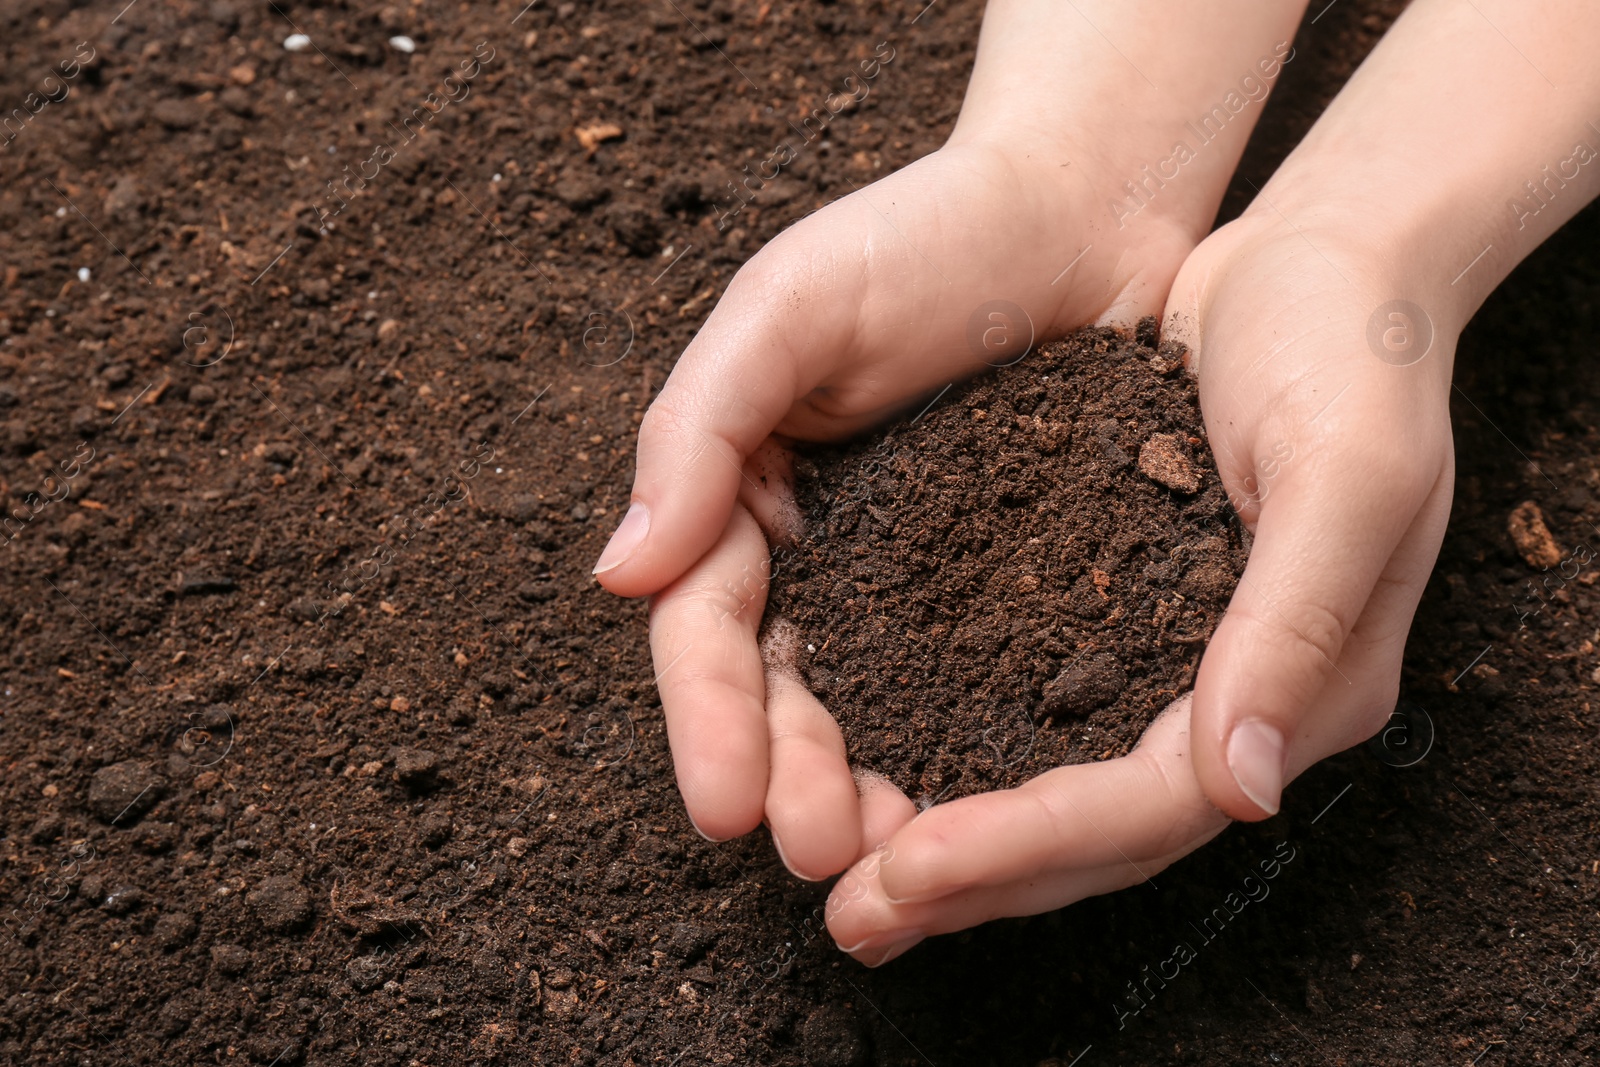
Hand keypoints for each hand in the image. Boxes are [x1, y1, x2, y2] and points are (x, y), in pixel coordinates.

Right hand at [595, 0, 1312, 878]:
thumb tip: (617, 571)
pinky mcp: (1000, 589)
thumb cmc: (924, 239)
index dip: (707, 718)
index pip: (702, 624)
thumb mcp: (789, 310)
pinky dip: (965, 748)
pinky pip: (972, 681)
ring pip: (870, 708)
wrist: (1079, 211)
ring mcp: (908, 581)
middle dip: (790, 776)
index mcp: (741, 496)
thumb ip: (698, 431)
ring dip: (868, 786)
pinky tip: (988, 808)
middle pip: (782, 690)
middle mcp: (815, 555)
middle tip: (822, 851)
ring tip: (894, 858)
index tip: (727, 806)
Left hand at [823, 205, 1457, 963]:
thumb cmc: (1352, 353)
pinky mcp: (1111, 616)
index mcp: (1302, 688)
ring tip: (838, 871)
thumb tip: (1238, 787)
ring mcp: (1169, 666)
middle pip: (1090, 830)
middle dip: (970, 878)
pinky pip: (1025, 708)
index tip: (912, 866)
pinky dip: (950, 746)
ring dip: (948, 835)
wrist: (1324, 272)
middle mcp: (1230, 702)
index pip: (1149, 807)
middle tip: (850, 914)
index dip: (1030, 844)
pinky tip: (869, 756)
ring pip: (1048, 784)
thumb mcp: (1349, 470)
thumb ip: (1298, 624)